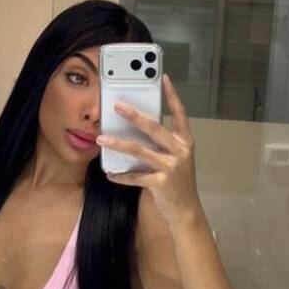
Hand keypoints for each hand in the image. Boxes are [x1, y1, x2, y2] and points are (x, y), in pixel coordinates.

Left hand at [96, 73, 200, 227]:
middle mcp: (180, 151)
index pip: (180, 113)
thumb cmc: (178, 181)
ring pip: (139, 151)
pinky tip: (110, 173)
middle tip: (117, 105)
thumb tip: (136, 128)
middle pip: (154, 128)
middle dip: (134, 116)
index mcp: (185, 141)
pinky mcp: (161, 183)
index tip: (163, 78)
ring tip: (102, 138)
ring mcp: (171, 167)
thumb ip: (162, 143)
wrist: (186, 210)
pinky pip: (135, 177)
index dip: (172, 95)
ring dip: (118, 143)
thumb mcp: (176, 158)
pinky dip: (121, 175)